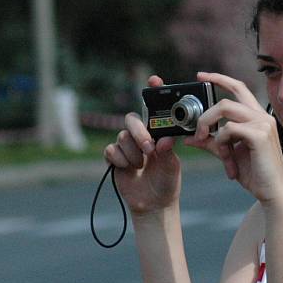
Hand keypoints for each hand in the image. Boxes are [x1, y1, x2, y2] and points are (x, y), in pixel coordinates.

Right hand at [103, 75, 180, 214]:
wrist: (154, 204)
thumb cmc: (167, 182)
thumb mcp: (171, 167)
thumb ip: (167, 152)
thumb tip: (165, 139)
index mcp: (158, 133)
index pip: (155, 109)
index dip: (154, 92)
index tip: (155, 79)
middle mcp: (142, 135)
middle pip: (131, 119)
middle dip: (139, 132)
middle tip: (149, 149)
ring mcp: (127, 145)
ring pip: (122, 137)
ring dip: (133, 153)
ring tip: (141, 166)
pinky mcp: (115, 157)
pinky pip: (111, 150)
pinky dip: (121, 160)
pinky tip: (130, 170)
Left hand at [185, 72, 282, 205]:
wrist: (273, 193)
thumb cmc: (256, 175)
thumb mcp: (229, 155)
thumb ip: (211, 143)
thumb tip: (189, 137)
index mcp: (257, 118)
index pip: (239, 88)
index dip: (219, 79)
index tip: (200, 76)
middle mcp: (262, 117)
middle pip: (226, 99)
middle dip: (205, 114)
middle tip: (197, 132)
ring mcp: (263, 124)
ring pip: (224, 110)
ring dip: (210, 129)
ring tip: (212, 149)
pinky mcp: (260, 135)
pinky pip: (228, 129)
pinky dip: (221, 144)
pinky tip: (228, 161)